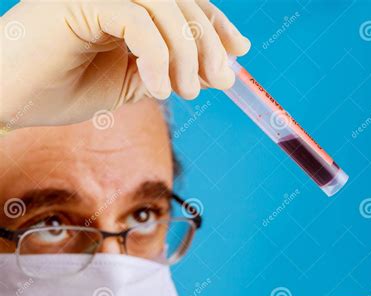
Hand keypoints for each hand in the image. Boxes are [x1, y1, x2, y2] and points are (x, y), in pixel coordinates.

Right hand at [0, 0, 249, 127]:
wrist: (13, 100)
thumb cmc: (67, 90)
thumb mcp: (136, 83)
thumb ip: (175, 71)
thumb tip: (221, 70)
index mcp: (130, 3)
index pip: (184, 2)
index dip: (215, 23)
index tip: (237, 51)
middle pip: (182, 1)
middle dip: (209, 42)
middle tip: (220, 80)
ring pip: (165, 7)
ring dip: (186, 52)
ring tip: (188, 92)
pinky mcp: (78, 0)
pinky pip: (137, 20)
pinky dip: (157, 57)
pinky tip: (158, 90)